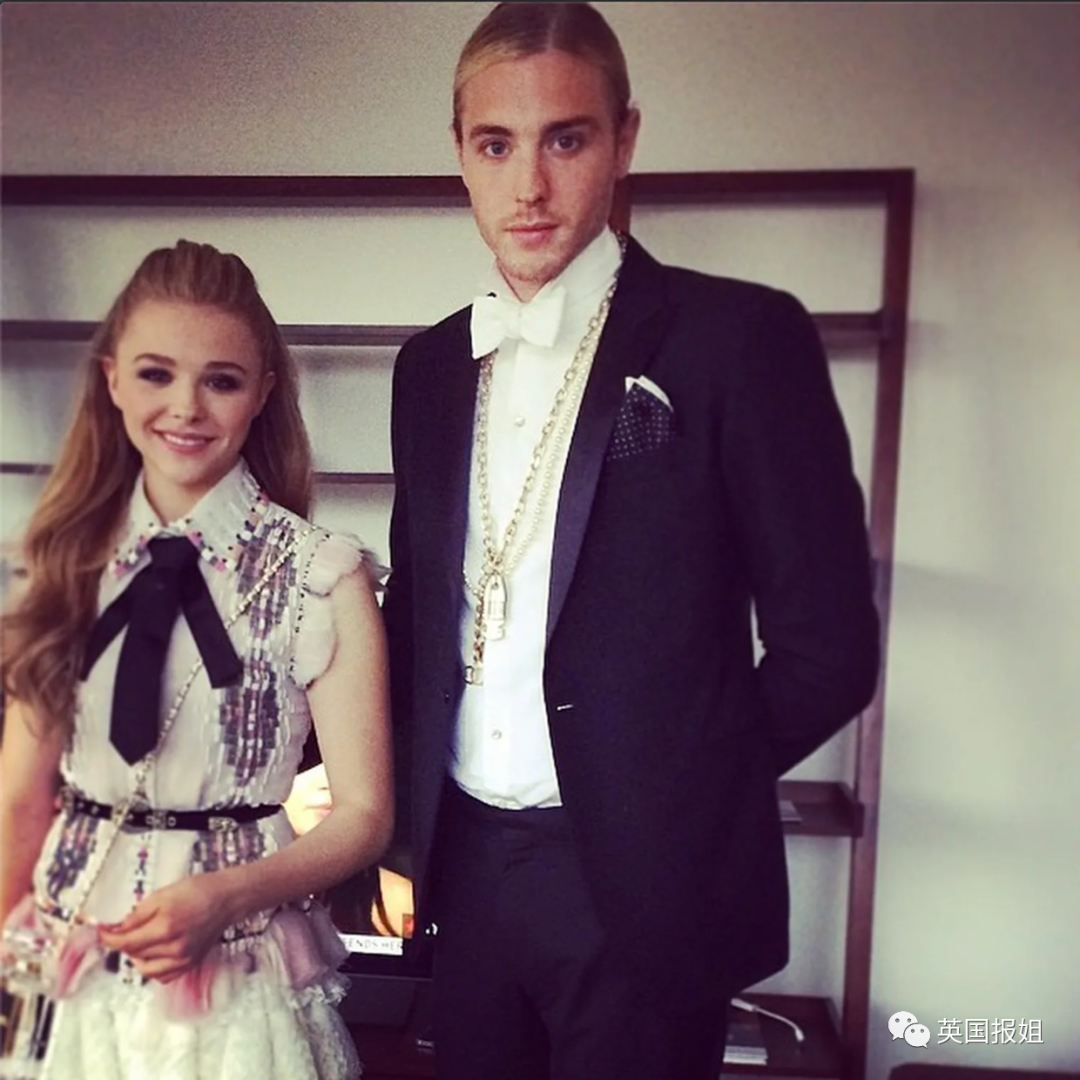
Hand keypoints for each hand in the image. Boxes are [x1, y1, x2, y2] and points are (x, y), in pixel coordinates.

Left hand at [99, 873, 234, 982]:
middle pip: (134, 954)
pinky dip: (153, 969)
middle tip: (123, 930)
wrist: (227, 899)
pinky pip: (162, 977)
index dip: (109, 937)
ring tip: (140, 941)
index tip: (101, 930)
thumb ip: (138, 914)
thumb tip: (117, 928)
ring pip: (146, 969)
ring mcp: (183, 960)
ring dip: (137, 957)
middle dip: (124, 942)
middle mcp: (173, 949)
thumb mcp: (163, 894)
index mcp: (165, 927)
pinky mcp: (190, 965)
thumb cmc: (197, 891)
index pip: (126, 941)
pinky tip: (154, 954)